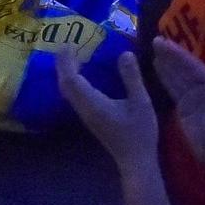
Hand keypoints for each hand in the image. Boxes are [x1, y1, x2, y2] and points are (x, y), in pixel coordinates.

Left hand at [59, 47, 157, 166]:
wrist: (136, 161)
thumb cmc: (139, 133)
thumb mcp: (141, 102)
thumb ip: (131, 77)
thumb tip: (124, 53)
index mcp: (93, 103)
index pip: (71, 79)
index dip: (66, 61)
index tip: (68, 44)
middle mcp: (84, 109)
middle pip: (65, 84)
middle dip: (63, 64)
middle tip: (69, 46)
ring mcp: (86, 115)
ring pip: (68, 91)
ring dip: (68, 73)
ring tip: (75, 56)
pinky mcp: (90, 118)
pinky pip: (75, 95)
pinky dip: (74, 81)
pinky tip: (85, 75)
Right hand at [152, 37, 204, 170]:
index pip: (193, 67)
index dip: (180, 55)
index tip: (166, 43)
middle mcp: (202, 89)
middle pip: (184, 68)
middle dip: (171, 55)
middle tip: (155, 41)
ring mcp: (193, 97)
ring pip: (177, 77)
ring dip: (166, 64)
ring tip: (152, 51)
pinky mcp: (185, 107)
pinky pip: (173, 89)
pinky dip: (164, 79)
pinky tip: (155, 70)